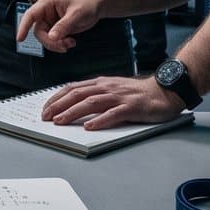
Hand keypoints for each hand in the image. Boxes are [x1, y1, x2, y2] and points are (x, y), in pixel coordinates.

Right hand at [15, 0, 102, 52]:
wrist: (97, 7)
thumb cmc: (87, 4)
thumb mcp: (75, 15)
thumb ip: (63, 26)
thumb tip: (52, 37)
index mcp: (47, 3)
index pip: (30, 15)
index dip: (23, 27)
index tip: (20, 38)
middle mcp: (46, 12)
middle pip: (38, 31)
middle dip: (49, 41)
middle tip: (63, 45)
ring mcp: (51, 21)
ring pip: (45, 38)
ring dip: (56, 44)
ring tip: (70, 43)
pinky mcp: (56, 29)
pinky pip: (52, 40)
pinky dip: (60, 44)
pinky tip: (71, 42)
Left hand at [40, 75, 184, 129]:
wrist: (164, 91)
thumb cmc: (137, 94)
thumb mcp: (112, 90)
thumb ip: (95, 95)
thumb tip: (73, 105)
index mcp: (101, 83)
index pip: (73, 88)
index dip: (57, 98)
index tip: (45, 109)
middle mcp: (107, 88)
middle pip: (78, 94)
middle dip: (59, 105)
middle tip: (46, 117)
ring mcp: (119, 97)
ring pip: (91, 103)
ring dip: (73, 112)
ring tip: (61, 121)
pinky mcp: (131, 107)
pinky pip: (114, 114)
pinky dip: (100, 120)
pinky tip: (90, 126)